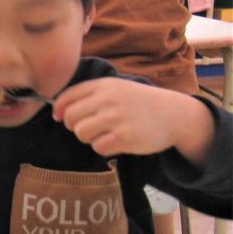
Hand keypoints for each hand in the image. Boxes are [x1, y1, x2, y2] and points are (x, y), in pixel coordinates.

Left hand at [53, 78, 213, 163]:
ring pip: (81, 133)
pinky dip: (104, 148)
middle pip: (70, 118)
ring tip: (106, 133)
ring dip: (90, 138)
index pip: (67, 97)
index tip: (59, 117)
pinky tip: (118, 141)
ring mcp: (116, 118)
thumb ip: (89, 95)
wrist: (175, 114)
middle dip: (75, 126)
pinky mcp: (125, 137)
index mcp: (104, 85)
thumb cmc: (139, 103)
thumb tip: (57, 112)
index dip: (59, 109)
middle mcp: (108, 99)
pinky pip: (98, 147)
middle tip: (91, 127)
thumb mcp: (116, 89)